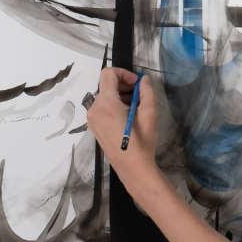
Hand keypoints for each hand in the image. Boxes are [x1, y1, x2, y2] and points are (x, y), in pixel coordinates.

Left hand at [87, 68, 159, 187]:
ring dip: (121, 96)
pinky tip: (128, 116)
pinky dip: (115, 105)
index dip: (124, 73)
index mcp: (106, 104)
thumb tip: (143, 80)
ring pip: (105, 96)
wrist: (133, 167)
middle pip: (107, 86)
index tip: (137, 83)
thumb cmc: (141, 142)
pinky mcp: (94, 126)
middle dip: (124, 86)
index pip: (108, 74)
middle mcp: (94, 109)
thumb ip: (147, 92)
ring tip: (136, 108)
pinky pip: (103, 108)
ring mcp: (92, 119)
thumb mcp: (149, 114)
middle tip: (140, 96)